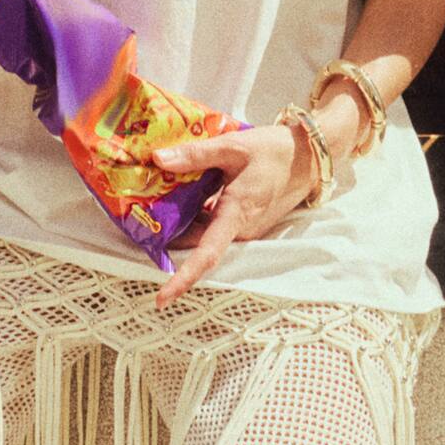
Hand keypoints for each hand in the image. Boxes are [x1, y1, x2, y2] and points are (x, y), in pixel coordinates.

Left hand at [145, 121, 314, 307]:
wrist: (308, 157)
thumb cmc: (274, 151)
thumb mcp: (233, 146)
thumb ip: (195, 155)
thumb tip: (158, 160)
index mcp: (236, 214)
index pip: (207, 254)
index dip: (183, 278)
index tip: (162, 298)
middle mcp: (240, 229)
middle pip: (194, 241)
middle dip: (166, 233)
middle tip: (136, 210)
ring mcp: (244, 227)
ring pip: (202, 232)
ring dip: (180, 219)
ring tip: (153, 195)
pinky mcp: (246, 221)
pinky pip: (214, 224)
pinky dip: (196, 212)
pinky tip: (183, 189)